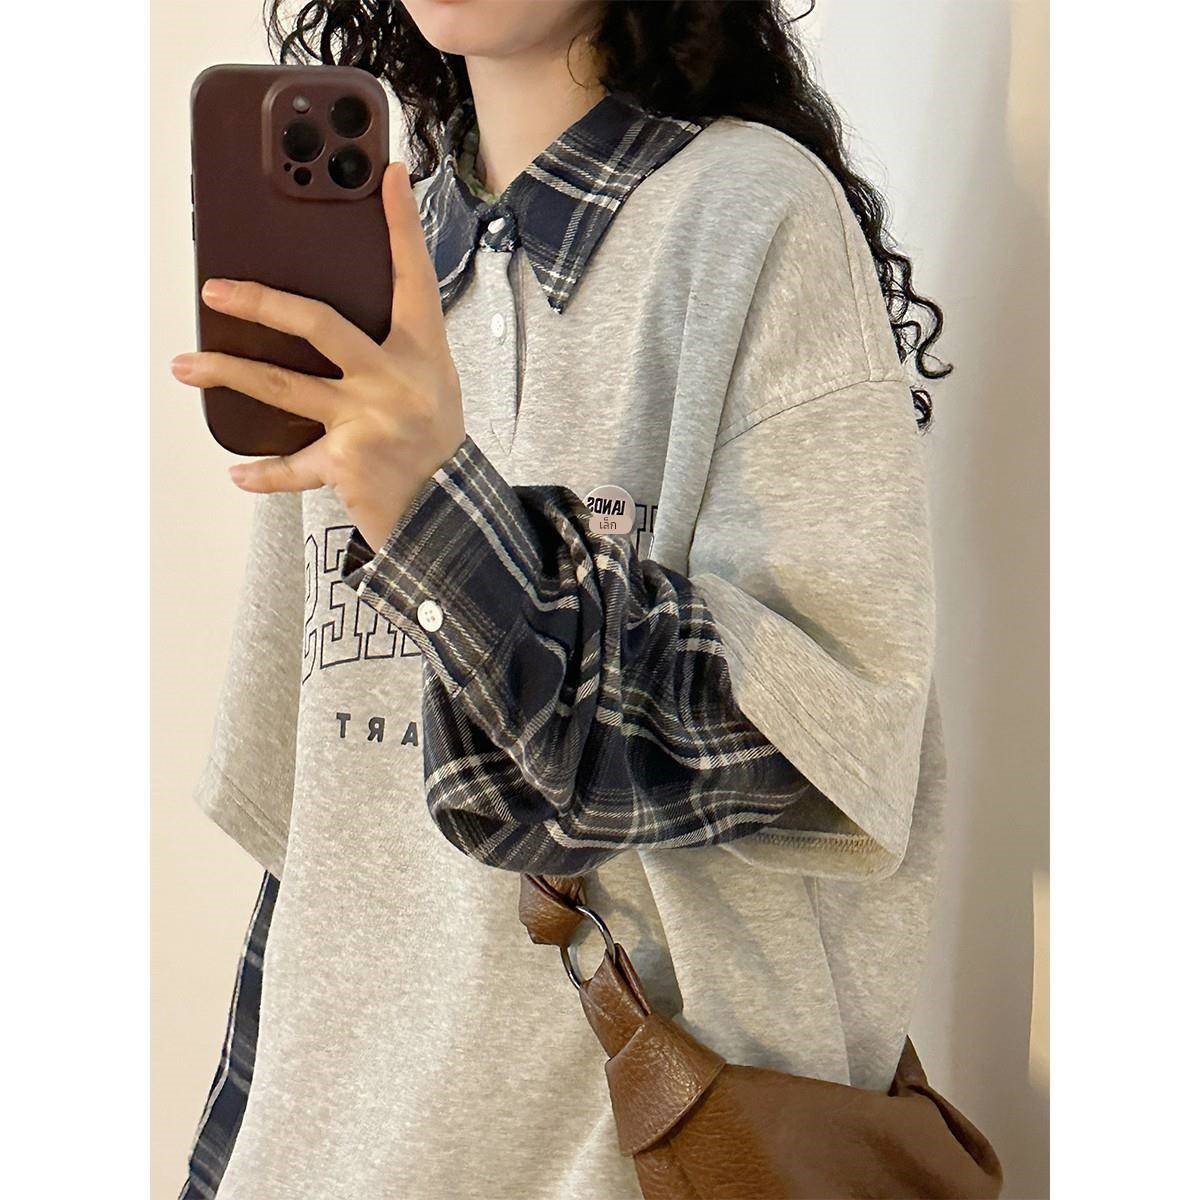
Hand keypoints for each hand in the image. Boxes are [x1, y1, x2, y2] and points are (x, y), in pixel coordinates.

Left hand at [170, 163, 464, 551]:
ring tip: (186, 366)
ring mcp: (369, 420)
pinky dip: (263, 472)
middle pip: (320, 326)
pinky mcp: (348, 463)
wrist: (448, 510)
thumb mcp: (426, 382)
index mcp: (420, 352)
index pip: (412, 278)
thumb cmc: (431, 438)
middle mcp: (394, 379)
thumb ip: (387, 348)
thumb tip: (320, 318)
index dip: (401, 226)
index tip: (389, 176)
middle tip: (215, 290)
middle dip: (262, 304)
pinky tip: (236, 471)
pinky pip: (294, 464)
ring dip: (229, 374)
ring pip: (286, 388)